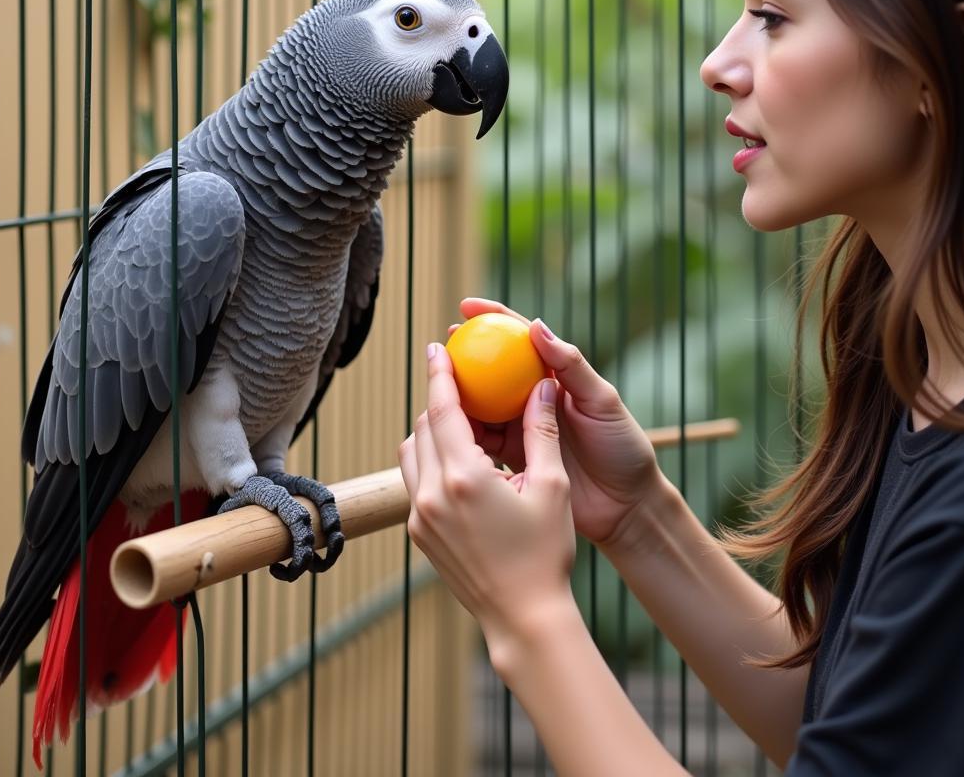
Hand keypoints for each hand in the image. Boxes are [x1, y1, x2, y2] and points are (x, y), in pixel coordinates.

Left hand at [398, 341, 575, 645]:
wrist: (523, 616)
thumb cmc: (544, 552)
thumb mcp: (551, 486)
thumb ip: (541, 430)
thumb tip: (543, 386)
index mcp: (464, 477)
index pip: (442, 409)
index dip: (439, 374)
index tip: (437, 348)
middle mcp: (431, 493)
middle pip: (423, 426)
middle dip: (439, 401)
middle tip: (460, 384)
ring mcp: (420, 516)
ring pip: (412, 452)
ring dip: (431, 432)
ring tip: (461, 424)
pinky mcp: (419, 533)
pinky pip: (414, 481)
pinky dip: (431, 461)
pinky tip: (459, 464)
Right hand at [456, 298, 662, 547]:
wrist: (626, 506)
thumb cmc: (623, 447)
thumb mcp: (602, 401)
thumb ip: (571, 365)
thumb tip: (535, 326)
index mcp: (556, 376)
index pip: (520, 337)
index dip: (493, 318)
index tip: (466, 307)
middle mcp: (534, 398)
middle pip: (493, 368)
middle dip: (465, 353)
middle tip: (441, 346)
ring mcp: (521, 427)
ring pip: (482, 404)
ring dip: (459, 394)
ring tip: (436, 387)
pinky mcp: (513, 457)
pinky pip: (482, 441)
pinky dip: (464, 433)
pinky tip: (446, 428)